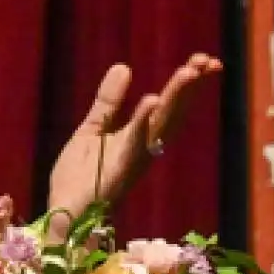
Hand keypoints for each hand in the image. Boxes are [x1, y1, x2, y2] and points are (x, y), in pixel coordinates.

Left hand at [47, 54, 221, 223]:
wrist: (63, 213)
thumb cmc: (80, 176)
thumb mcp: (93, 129)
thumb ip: (109, 101)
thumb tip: (125, 66)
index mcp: (139, 137)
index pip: (168, 106)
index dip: (186, 85)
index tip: (203, 60)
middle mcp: (144, 148)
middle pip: (172, 113)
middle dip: (190, 87)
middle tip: (209, 61)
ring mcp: (133, 160)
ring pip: (160, 125)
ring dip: (175, 99)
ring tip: (189, 72)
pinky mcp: (118, 172)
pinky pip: (134, 145)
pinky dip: (143, 122)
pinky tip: (151, 100)